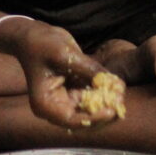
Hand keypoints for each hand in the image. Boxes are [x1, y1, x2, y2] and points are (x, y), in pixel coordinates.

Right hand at [1, 20, 120, 129]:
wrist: (33, 34)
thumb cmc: (41, 44)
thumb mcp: (64, 54)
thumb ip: (88, 70)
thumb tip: (112, 83)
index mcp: (46, 104)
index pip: (72, 120)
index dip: (93, 119)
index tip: (111, 111)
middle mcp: (55, 106)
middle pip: (84, 119)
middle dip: (104, 112)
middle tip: (122, 104)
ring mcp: (65, 98)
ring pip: (90, 108)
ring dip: (106, 102)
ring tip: (121, 93)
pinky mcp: (73, 89)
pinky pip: (91, 95)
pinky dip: (104, 91)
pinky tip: (116, 84)